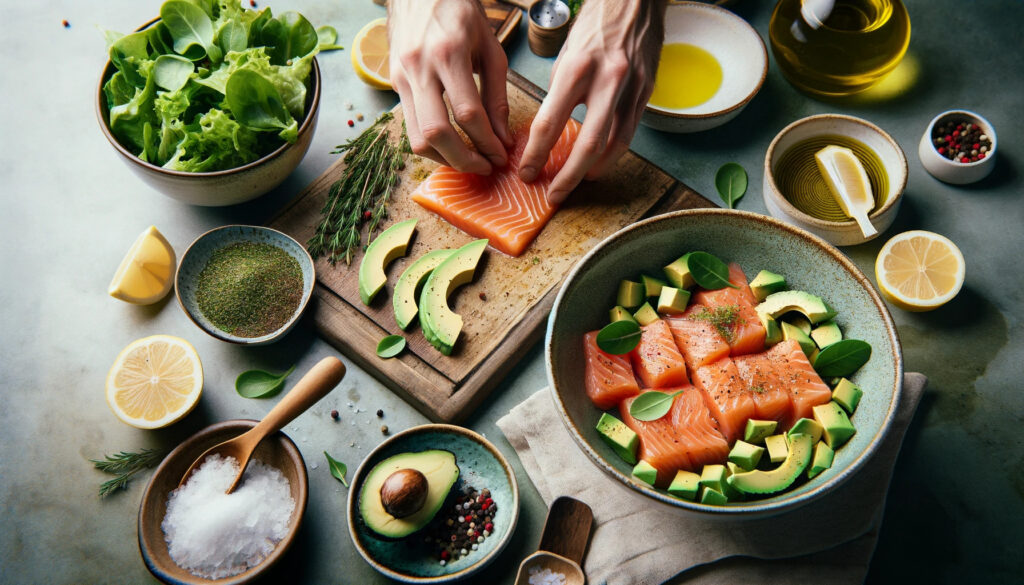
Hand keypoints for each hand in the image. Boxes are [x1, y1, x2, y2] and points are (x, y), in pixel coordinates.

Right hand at [388, 0, 510, 174]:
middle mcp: (420, 67)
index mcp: (449, 54)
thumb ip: (497, 96)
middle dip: (463, 160)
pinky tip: (450, 145)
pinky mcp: (394, 84)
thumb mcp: (490, 49)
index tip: (500, 155)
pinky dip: (431, 143)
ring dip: (444, 158)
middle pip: (436, 133)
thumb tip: (501, 138)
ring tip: (467, 160)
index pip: (468, 114)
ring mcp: (401, 77)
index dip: (487, 142)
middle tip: (484, 167)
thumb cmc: (460, 14)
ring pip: (416, 137)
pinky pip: (410, 126)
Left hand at [519, 0, 665, 202]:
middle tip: (553, 194)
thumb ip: (559, 93)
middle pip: (588, 144)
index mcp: (576, 69)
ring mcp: (632, 88)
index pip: (550, 123)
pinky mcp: (647, 92)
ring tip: (577, 182)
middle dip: (568, 176)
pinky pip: (629, 131)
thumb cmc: (594, 25)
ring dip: (594, 170)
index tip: (526, 172)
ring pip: (615, 144)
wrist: (634, 1)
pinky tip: (600, 162)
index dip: (536, 154)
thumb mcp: (565, 55)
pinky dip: (613, 153)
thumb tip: (550, 129)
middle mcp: (607, 80)